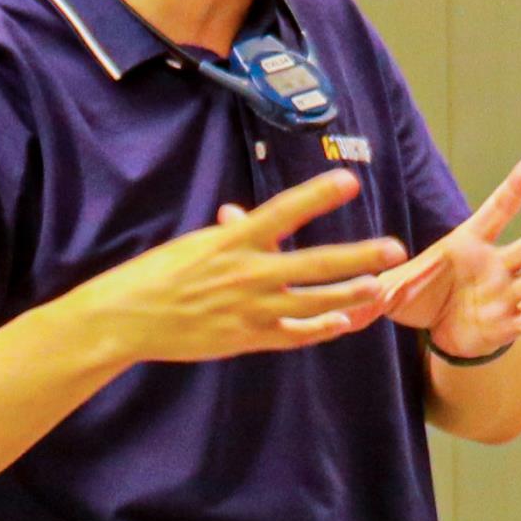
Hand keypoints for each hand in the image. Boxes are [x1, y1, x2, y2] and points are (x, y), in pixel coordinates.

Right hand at [74, 166, 405, 363]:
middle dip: (358, 256)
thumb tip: (239, 216)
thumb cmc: (155, 275)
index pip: (284, 212)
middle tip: (393, 248)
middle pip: (315, 263)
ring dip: (350, 294)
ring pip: (314, 302)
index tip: (349, 182)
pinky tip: (344, 321)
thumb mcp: (193, 246)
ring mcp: (251, 309)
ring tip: (379, 286)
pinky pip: (295, 335)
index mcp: (232, 242)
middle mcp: (248, 274)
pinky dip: (321, 328)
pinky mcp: (248, 338)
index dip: (318, 196)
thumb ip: (228, 235)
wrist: (127, 319)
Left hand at [380, 156, 520, 363]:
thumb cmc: (418, 298)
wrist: (440, 332)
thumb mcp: (391, 292)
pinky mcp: (509, 322)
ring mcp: (506, 293)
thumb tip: (344, 300)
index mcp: (468, 246)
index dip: (513, 190)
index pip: (494, 212)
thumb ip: (373, 291)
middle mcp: (495, 265)